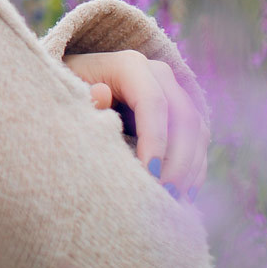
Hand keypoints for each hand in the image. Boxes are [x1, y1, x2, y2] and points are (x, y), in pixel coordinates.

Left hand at [62, 50, 206, 199]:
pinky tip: (184, 196)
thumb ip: (83, 98)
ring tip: (174, 202)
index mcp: (130, 65)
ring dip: (189, 169)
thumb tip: (101, 95)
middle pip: (184, 117)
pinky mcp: (183, 113)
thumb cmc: (69, 93)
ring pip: (197, 132)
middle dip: (178, 160)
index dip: (155, 139)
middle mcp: (160, 75)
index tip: (148, 174)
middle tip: (165, 195)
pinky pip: (199, 142)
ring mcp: (175, 93)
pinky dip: (194, 170)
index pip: (153, 102)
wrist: (78, 86)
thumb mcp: (67, 92)